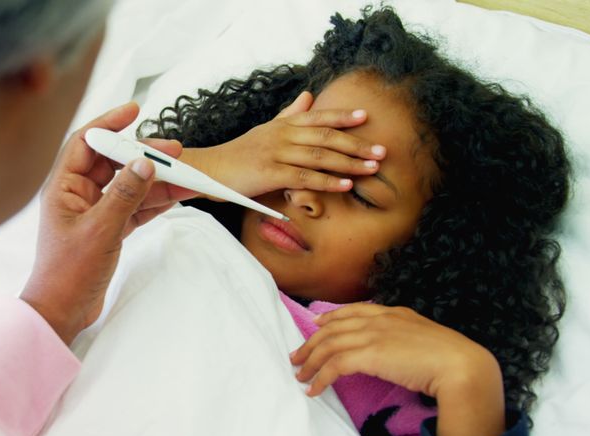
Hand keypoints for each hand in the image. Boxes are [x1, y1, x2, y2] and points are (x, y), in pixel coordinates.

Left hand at [21, 102, 197, 343]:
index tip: (134, 110)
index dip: (109, 124)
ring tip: (186, 176)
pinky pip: (134, 207)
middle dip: (144, 155)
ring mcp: (93, 212)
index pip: (85, 143)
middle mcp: (76, 195)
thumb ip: (124, 195)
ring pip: (129, 185)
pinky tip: (176, 195)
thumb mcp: (99, 231)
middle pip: (114, 162)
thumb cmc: (68, 274)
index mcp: (63, 187)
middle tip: (175, 150)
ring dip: (156, 180)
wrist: (61, 312)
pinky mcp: (107, 230)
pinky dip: (155, 202)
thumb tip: (145, 163)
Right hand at [181, 91, 387, 198]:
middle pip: (325, 136)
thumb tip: (309, 96)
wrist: (209, 170)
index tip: (366, 117)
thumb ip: (289, 114)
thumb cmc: (238, 154)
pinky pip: (305, 178)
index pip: (318, 117)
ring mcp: (276, 154)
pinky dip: (327, 181)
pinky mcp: (270, 174)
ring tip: (372, 168)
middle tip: (381, 150)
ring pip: (319, 156)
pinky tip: (345, 185)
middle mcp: (282, 135)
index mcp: (282, 125)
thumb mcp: (265, 130)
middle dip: (356, 144)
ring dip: (349, 163)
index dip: (342, 116)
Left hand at [290, 303, 505, 435]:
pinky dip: (320, 378)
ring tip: (301, 376)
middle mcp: (380, 320)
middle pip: (334, 328)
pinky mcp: (369, 354)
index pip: (355, 310)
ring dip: (311, 363)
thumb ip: (406, 340)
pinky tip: (314, 389)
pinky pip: (334, 365)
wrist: (461, 366)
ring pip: (329, 346)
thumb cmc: (451, 360)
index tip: (317, 324)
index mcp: (395, 313)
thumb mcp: (425, 340)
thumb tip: (396, 354)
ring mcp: (373, 335)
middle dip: (312, 343)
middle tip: (297, 357)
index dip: (332, 317)